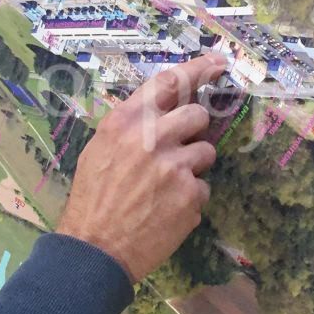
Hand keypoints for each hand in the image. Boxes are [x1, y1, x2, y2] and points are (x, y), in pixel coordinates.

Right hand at [58, 53, 224, 283]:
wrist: (94, 249)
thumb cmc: (93, 198)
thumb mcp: (101, 149)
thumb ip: (132, 126)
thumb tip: (163, 111)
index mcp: (126, 122)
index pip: (170, 81)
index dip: (199, 69)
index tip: (219, 63)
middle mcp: (151, 137)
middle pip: (197, 114)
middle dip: (195, 129)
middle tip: (179, 147)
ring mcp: (174, 167)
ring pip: (206, 151)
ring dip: (192, 166)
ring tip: (165, 187)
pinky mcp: (190, 196)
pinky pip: (203, 187)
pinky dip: (189, 198)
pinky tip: (166, 211)